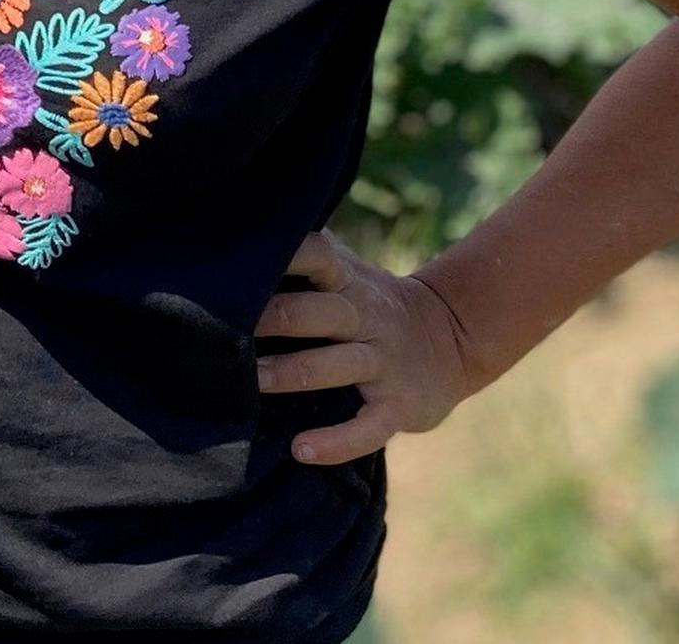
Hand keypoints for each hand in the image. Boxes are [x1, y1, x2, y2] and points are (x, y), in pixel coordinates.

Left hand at [253, 228, 479, 465]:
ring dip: (294, 372)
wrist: (453, 338)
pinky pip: (369, 427)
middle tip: (225, 326)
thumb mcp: (349, 272)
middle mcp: (366, 316)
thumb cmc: (370, 302)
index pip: (318, 255)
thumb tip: (241, 228)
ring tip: (252, 381)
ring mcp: (385, 362)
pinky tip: (302, 450)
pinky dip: (337, 441)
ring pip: (338, 365)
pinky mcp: (400, 406)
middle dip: (277, 316)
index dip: (286, 253)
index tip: (241, 259)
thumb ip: (307, 255)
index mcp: (349, 281)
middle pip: (320, 311)